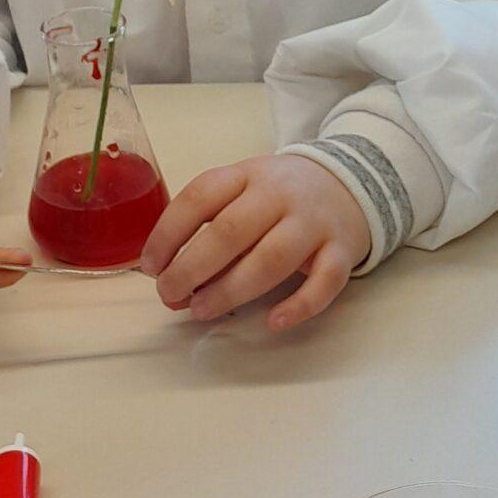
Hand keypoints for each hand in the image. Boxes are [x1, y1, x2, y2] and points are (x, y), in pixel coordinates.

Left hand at [139, 153, 369, 329]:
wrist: (347, 185)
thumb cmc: (279, 199)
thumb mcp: (243, 197)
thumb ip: (211, 235)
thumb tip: (172, 285)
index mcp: (247, 175)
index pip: (200, 197)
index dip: (168, 233)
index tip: (150, 266)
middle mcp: (280, 194)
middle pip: (232, 231)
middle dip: (192, 267)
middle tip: (169, 294)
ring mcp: (314, 222)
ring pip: (273, 258)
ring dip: (231, 289)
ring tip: (201, 310)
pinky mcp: (342, 250)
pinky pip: (326, 281)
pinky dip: (300, 305)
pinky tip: (274, 322)